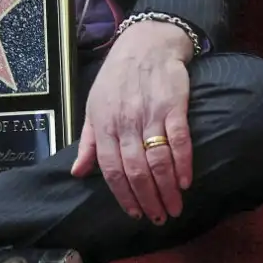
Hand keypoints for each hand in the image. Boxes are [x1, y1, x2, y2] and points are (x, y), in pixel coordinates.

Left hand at [69, 22, 194, 223]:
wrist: (146, 44)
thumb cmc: (117, 78)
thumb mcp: (94, 107)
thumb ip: (89, 142)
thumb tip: (77, 173)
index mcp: (104, 125)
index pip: (111, 169)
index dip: (122, 195)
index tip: (134, 213)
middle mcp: (126, 123)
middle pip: (136, 170)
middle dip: (148, 199)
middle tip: (158, 218)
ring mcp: (150, 115)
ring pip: (158, 160)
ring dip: (167, 189)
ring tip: (174, 208)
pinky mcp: (174, 106)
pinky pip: (179, 140)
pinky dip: (183, 164)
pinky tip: (185, 182)